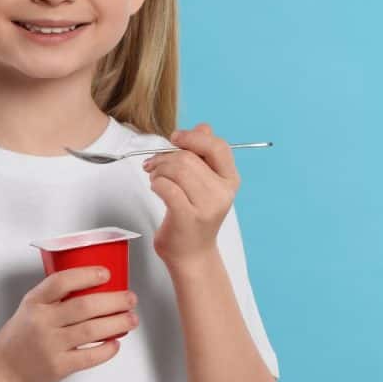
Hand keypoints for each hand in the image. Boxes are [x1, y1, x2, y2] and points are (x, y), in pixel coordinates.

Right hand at [0, 266, 138, 381]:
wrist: (2, 369)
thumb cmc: (20, 336)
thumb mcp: (29, 308)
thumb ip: (54, 298)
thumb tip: (94, 288)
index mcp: (34, 302)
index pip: (61, 281)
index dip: (86, 275)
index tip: (106, 274)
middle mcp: (41, 322)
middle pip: (84, 306)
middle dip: (114, 301)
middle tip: (130, 298)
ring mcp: (50, 345)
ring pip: (92, 330)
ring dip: (117, 323)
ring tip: (131, 319)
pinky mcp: (58, 367)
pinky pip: (90, 356)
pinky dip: (107, 349)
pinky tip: (115, 343)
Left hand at [143, 122, 240, 263]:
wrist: (191, 255)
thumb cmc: (194, 217)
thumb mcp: (204, 184)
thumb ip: (203, 154)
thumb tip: (203, 126)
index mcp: (230, 180)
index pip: (217, 146)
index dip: (193, 137)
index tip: (175, 138)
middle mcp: (222, 192)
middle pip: (189, 158)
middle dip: (165, 157)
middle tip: (153, 164)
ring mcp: (206, 206)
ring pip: (176, 170)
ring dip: (158, 170)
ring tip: (155, 178)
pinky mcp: (187, 217)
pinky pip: (166, 187)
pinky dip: (156, 183)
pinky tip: (156, 188)